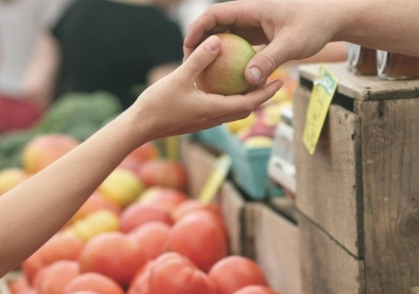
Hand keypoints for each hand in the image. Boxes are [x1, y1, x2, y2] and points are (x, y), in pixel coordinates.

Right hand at [128, 35, 282, 141]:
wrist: (139, 128)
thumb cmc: (157, 105)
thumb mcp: (179, 78)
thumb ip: (199, 60)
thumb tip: (217, 41)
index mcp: (214, 110)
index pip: (249, 103)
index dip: (266, 93)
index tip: (280, 82)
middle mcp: (213, 118)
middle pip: (245, 109)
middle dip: (261, 96)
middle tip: (273, 80)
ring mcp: (205, 121)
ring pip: (232, 110)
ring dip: (245, 98)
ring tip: (252, 82)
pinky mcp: (196, 120)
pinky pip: (219, 109)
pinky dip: (228, 98)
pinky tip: (223, 85)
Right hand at [183, 0, 348, 86]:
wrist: (332, 20)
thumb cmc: (314, 26)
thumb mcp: (291, 44)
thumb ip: (269, 60)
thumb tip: (248, 80)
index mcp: (252, 8)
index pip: (215, 13)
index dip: (197, 28)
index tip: (187, 47)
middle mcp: (251, 14)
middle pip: (216, 25)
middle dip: (200, 42)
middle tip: (189, 63)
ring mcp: (256, 24)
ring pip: (228, 36)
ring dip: (215, 51)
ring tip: (203, 72)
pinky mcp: (262, 34)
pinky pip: (241, 45)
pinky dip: (232, 58)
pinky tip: (227, 78)